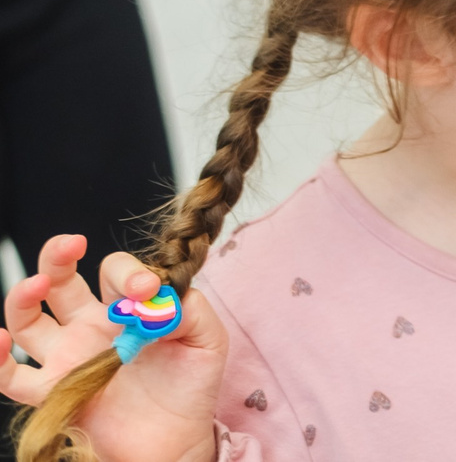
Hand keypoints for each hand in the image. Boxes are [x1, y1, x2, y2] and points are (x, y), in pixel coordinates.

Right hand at [0, 239, 223, 461]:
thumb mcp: (207, 340)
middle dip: (58, 256)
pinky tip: (2, 340)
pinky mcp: (51, 392)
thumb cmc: (190, 388)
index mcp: (127, 308)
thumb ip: (190, 310)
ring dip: (22, 296)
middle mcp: (90, 327)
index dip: (127, 272)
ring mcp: (67, 357)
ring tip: (35, 286)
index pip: (114, 272)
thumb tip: (158, 298)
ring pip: (27, 319)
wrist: (177, 441)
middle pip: (60, 281)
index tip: (145, 289)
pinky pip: (10, 376)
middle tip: (71, 244)